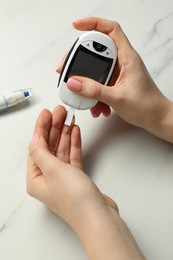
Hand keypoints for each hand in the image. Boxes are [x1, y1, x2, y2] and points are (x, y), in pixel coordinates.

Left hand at [27, 105, 143, 258]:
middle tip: (59, 111)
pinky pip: (72, 156)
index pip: (36, 147)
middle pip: (49, 147)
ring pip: (61, 150)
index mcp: (36, 178)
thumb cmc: (74, 198)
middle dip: (53, 127)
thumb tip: (34, 138)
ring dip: (64, 133)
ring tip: (68, 117)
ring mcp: (63, 177)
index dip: (40, 128)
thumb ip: (41, 152)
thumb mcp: (53, 170)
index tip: (46, 113)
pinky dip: (73, 144)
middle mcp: (47, 178)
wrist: (98, 217)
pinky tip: (75, 131)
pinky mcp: (76, 177)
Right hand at [57, 17, 172, 141]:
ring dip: (88, 84)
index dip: (93, 24)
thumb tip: (74, 82)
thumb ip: (94, 90)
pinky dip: (94, 94)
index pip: (111, 30)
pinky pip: (99, 83)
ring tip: (84, 97)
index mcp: (127, 57)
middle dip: (81, 61)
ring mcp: (118, 73)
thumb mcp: (118, 98)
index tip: (76, 27)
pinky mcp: (115, 83)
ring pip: (96, 70)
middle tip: (69, 70)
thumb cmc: (146, 105)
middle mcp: (122, 62)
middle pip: (97, 50)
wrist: (155, 118)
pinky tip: (96, 106)